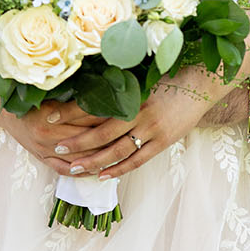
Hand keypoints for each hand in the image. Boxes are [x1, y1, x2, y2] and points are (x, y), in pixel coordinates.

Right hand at [8, 100, 118, 172]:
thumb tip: (105, 90)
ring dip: (100, 156)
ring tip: (120, 151)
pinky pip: (65, 170)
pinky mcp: (43, 159)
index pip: (86, 116)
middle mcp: (47, 134)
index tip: (125, 109)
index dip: (107, 113)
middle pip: (86, 138)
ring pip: (79, 157)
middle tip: (129, 131)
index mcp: (51, 113)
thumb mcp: (51, 91)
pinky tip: (98, 169)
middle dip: (109, 136)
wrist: (6, 112)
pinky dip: (83, 171)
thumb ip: (74, 94)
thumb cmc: (30, 97)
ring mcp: (44, 149)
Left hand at [59, 71, 233, 184]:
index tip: (48, 116)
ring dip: (93, 160)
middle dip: (76, 142)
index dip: (69, 112)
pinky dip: (118, 169)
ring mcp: (151, 128)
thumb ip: (120, 87)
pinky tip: (103, 175)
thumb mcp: (142, 76)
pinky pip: (137, 159)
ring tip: (73, 168)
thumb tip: (91, 89)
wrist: (201, 82)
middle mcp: (138, 110)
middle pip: (100, 132)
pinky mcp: (163, 141)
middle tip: (56, 148)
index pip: (93, 104)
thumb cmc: (169, 75)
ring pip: (116, 150)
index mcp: (129, 92)